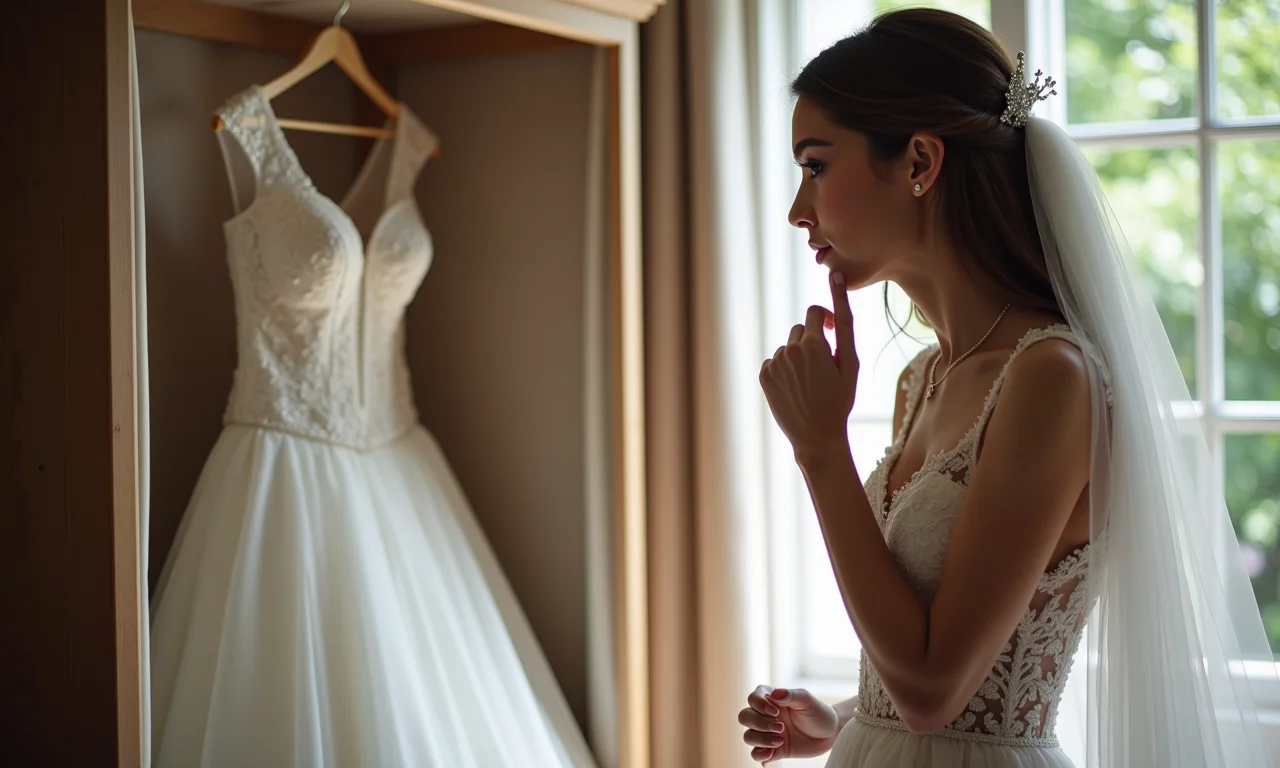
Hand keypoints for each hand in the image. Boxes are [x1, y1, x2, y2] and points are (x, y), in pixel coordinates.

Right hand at [739, 685, 840, 762]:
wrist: (830, 734)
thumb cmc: (818, 712)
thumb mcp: (808, 700)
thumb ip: (791, 694)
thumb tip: (774, 694)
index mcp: (771, 700)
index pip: (752, 698)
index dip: (759, 705)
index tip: (776, 712)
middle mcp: (765, 716)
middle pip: (745, 717)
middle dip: (759, 723)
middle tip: (780, 727)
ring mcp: (767, 734)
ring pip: (748, 736)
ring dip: (761, 739)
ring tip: (780, 741)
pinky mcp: (773, 750)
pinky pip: (756, 754)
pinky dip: (759, 755)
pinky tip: (770, 755)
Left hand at [759, 271, 858, 460]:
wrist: (817, 437)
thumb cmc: (839, 400)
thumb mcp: (851, 363)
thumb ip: (844, 322)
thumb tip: (836, 278)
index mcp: (813, 344)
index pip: (815, 312)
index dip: (825, 320)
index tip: (831, 332)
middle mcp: (790, 349)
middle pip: (801, 330)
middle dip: (813, 342)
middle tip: (824, 369)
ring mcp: (775, 363)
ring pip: (788, 347)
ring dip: (799, 358)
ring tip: (810, 383)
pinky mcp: (764, 375)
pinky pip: (775, 361)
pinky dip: (785, 370)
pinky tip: (795, 389)